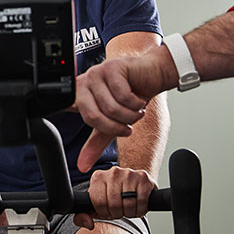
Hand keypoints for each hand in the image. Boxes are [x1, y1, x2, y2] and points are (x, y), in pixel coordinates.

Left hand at [73, 56, 166, 171]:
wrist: (152, 75)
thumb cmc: (132, 97)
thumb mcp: (112, 124)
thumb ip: (96, 143)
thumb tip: (83, 166)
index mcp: (80, 95)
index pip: (80, 116)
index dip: (96, 123)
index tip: (117, 126)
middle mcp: (85, 82)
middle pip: (93, 116)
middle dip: (116, 126)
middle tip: (129, 125)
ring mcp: (97, 73)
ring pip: (110, 107)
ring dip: (129, 115)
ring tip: (136, 111)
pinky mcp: (112, 67)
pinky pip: (122, 95)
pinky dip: (136, 103)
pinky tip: (139, 100)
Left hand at [74, 166, 155, 227]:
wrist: (134, 181)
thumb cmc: (113, 196)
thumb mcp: (96, 204)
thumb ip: (84, 215)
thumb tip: (88, 224)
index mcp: (98, 177)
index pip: (98, 202)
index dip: (104, 213)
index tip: (108, 212)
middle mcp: (112, 172)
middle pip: (114, 205)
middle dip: (117, 214)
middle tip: (119, 211)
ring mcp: (128, 173)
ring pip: (128, 204)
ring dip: (130, 213)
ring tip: (128, 209)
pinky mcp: (143, 178)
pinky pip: (141, 201)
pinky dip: (140, 209)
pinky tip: (138, 206)